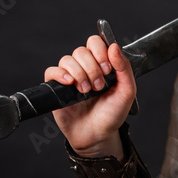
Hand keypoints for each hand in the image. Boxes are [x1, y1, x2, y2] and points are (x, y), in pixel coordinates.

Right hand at [44, 35, 136, 156]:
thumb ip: (124, 68)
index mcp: (101, 65)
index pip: (95, 42)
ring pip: (67, 59)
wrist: (98, 135)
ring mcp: (70, 77)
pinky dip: (60, 74)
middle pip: (81, 51)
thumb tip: (114, 46)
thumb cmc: (112, 114)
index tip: (108, 69)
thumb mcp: (127, 92)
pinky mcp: (56, 88)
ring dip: (79, 74)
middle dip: (92, 68)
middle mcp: (85, 68)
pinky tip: (70, 84)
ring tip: (87, 91)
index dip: (100, 51)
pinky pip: (51, 71)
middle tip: (99, 86)